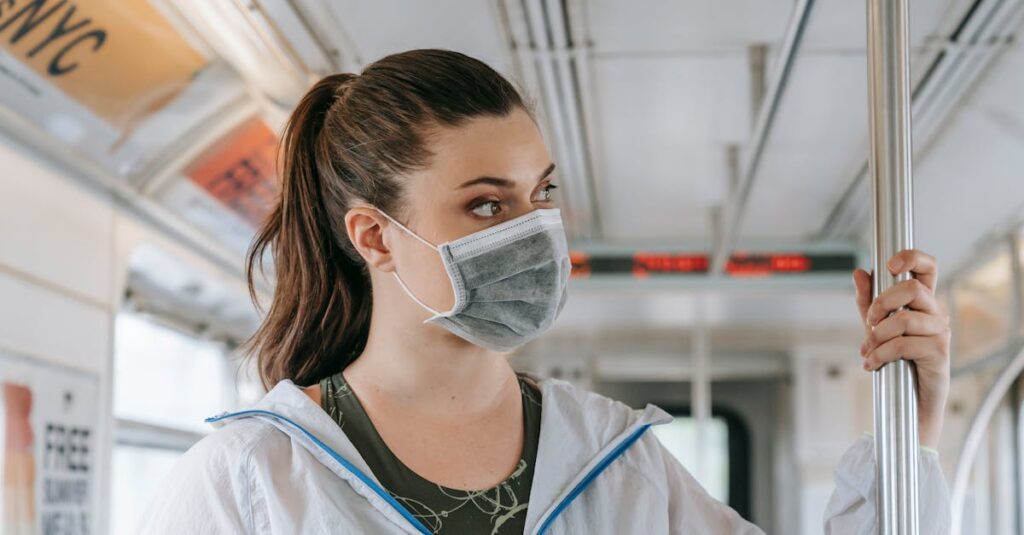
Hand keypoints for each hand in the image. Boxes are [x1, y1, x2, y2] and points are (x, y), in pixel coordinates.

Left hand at [853, 249, 950, 449]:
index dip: (911, 258)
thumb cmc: (897, 360)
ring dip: (877, 336)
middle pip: (913, 289)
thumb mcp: (875, 327)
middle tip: (869, 322)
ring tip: (868, 351)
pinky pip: (903, 344)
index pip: (927, 267)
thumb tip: (859, 273)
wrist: (909, 401)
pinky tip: (872, 364)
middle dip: (881, 302)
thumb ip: (867, 301)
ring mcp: (940, 332)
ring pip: (904, 319)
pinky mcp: (939, 353)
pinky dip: (880, 354)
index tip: (889, 266)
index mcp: (922, 301)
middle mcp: (936, 312)